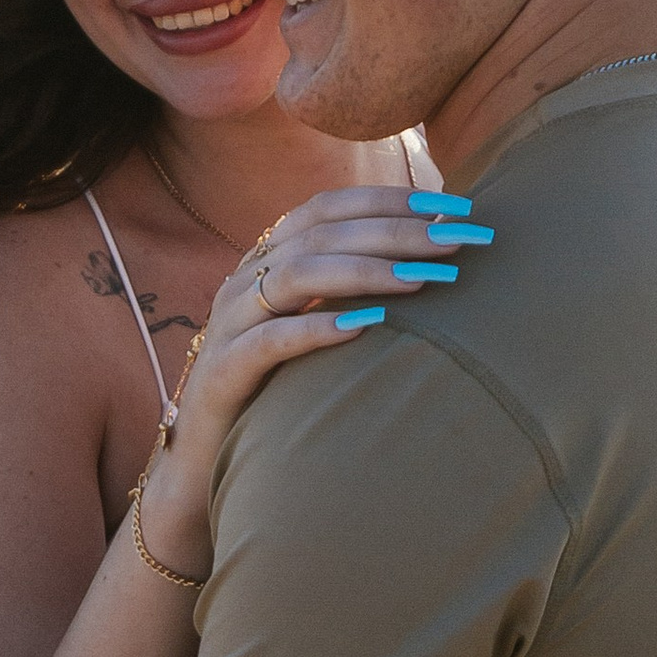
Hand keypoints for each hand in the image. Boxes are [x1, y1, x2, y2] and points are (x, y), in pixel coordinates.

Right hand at [131, 177, 487, 578]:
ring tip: (420, 279)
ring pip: (294, 276)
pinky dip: (315, 328)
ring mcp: (229, 323)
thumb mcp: (310, 324)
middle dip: (393, 232)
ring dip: (364, 271)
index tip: (449, 206)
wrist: (204, 455)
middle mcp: (245, 281)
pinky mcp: (222, 371)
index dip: (386, 200)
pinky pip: (268, 341)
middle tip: (453, 242)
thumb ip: (351, 289)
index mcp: (266, 259)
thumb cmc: (275, 386)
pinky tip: (361, 327)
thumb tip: (431, 261)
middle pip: (321, 235)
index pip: (327, 208)